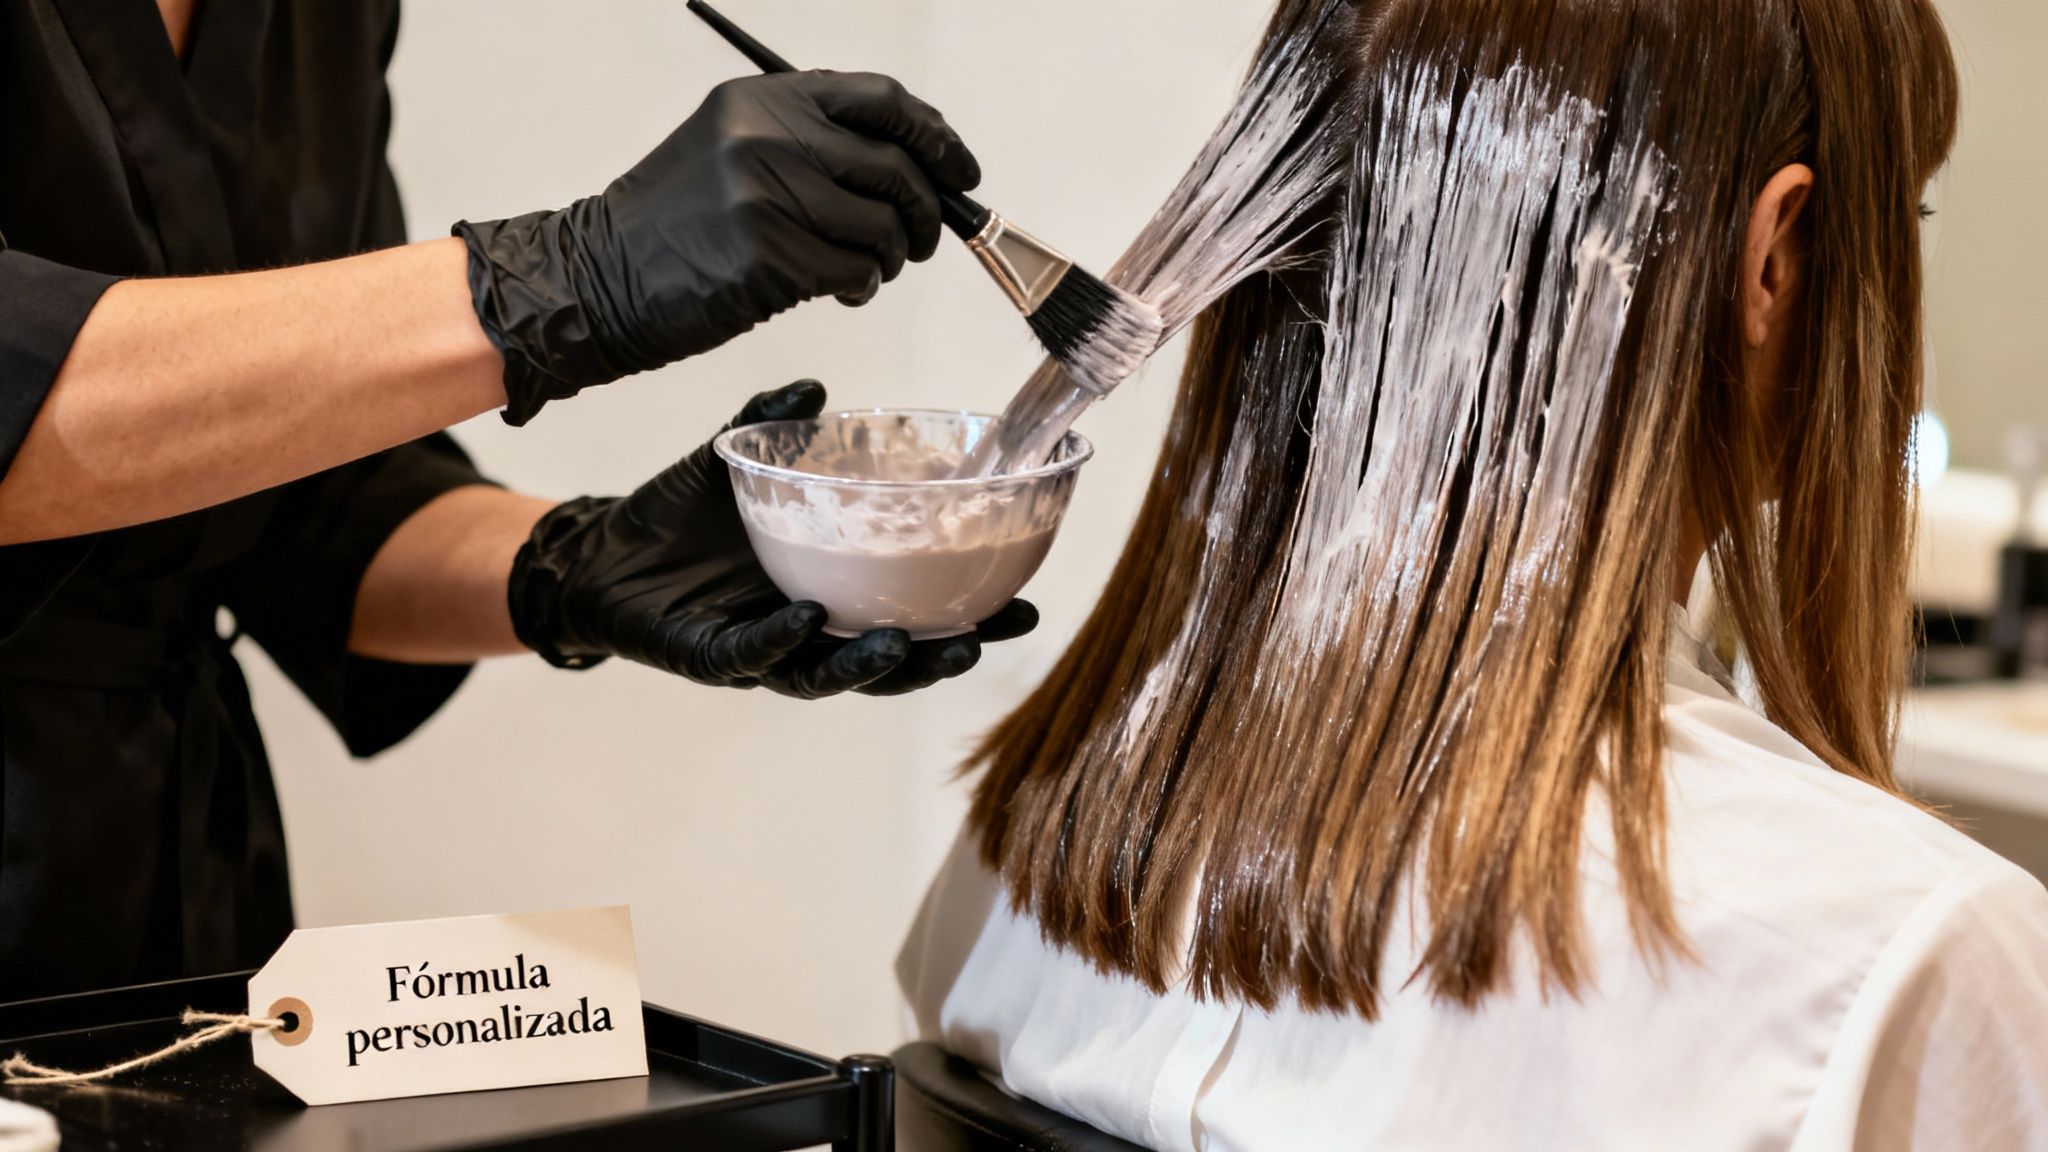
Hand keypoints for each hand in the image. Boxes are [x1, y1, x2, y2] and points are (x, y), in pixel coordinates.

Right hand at [456, 73, 980, 425]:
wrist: (600, 277)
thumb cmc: (676, 224)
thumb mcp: (736, 147)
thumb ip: (814, 142)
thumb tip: (914, 167)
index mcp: (767, 98)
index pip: (883, 99)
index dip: (936, 137)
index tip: (961, 172)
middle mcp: (769, 134)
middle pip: (896, 165)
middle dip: (927, 212)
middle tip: (922, 241)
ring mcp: (769, 194)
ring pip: (883, 225)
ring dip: (891, 258)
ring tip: (868, 271)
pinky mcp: (769, 255)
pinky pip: (855, 270)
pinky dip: (862, 286)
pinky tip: (842, 291)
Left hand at [507, 381, 1037, 696]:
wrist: (596, 557)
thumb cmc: (675, 520)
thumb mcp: (730, 463)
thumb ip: (771, 426)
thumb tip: (817, 389)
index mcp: (831, 592)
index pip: (914, 612)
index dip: (967, 614)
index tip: (1021, 602)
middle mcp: (806, 633)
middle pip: (890, 660)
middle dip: (940, 655)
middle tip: (987, 636)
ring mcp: (761, 652)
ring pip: (829, 675)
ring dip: (872, 665)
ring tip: (908, 643)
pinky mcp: (708, 659)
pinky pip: (752, 658)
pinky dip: (780, 641)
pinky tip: (805, 620)